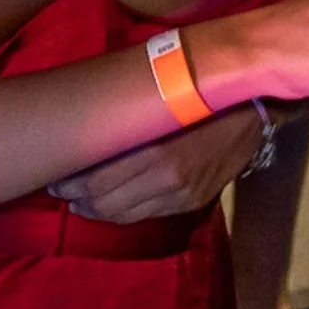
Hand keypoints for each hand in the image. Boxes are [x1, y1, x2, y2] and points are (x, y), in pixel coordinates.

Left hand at [47, 109, 260, 221]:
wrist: (253, 110)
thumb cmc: (199, 92)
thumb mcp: (159, 97)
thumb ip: (126, 115)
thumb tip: (87, 118)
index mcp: (154, 152)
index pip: (97, 181)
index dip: (70, 184)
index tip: (55, 177)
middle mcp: (166, 181)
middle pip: (105, 203)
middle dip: (77, 199)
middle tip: (61, 188)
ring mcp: (180, 196)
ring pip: (123, 216)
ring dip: (96, 210)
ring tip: (80, 201)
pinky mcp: (191, 204)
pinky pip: (146, 216)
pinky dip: (123, 213)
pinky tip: (112, 204)